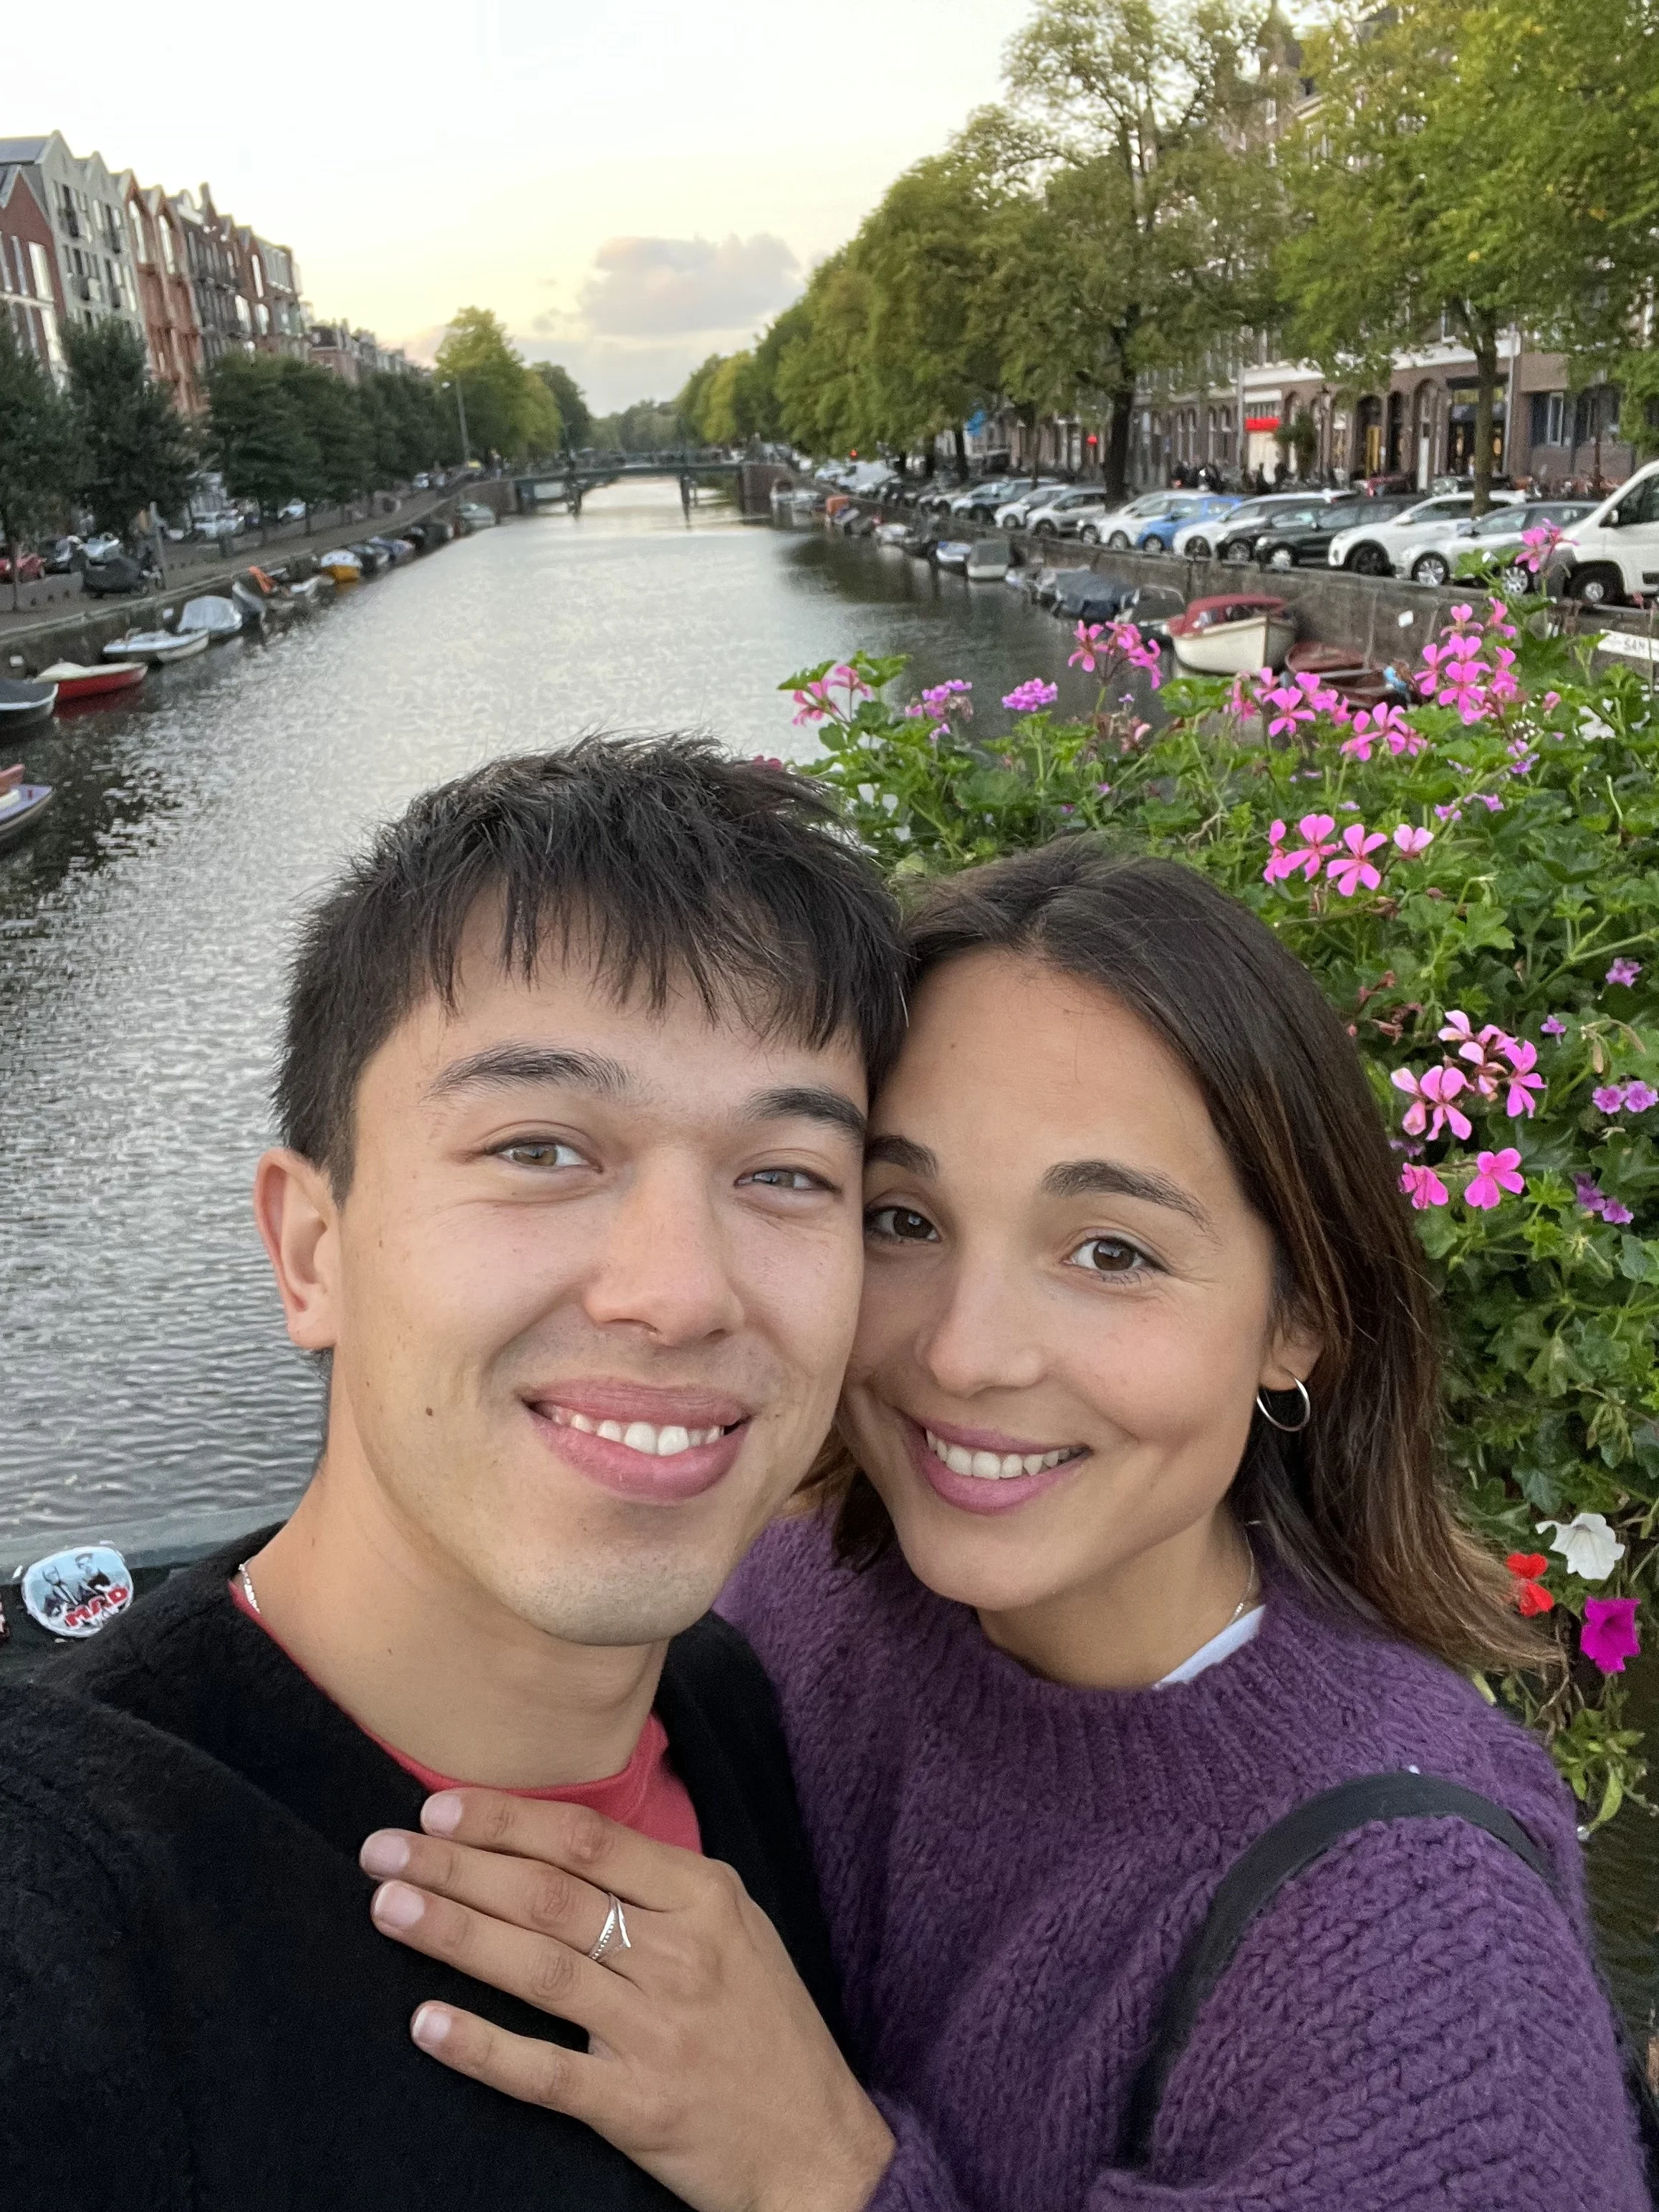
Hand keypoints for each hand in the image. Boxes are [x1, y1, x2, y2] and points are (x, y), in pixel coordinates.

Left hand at [360, 1791, 892, 2211]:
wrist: (821, 2151)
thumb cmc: (767, 2028)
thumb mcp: (737, 1929)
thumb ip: (659, 1887)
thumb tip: (559, 1843)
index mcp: (705, 1897)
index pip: (588, 1840)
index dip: (508, 1819)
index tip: (438, 1807)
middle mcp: (681, 1955)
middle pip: (549, 1895)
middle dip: (457, 1865)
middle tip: (382, 1848)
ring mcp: (659, 2032)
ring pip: (540, 1968)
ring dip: (455, 1933)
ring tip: (388, 1906)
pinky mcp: (639, 2108)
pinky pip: (548, 2073)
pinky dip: (484, 2047)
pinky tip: (427, 2024)